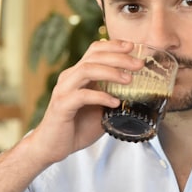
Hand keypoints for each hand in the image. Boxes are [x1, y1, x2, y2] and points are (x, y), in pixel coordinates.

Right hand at [30, 39, 143, 161]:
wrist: (52, 146)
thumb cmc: (77, 127)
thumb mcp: (101, 109)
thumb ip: (113, 97)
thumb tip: (139, 94)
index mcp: (78, 74)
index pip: (95, 51)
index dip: (113, 46)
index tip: (133, 46)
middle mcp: (70, 78)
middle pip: (94, 57)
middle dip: (119, 57)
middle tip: (139, 64)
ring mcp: (64, 90)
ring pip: (87, 70)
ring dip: (111, 72)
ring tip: (129, 80)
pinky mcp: (62, 105)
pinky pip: (82, 96)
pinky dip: (101, 97)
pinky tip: (115, 102)